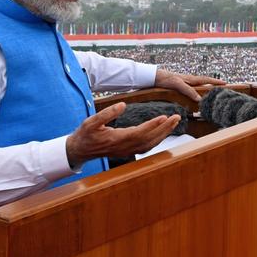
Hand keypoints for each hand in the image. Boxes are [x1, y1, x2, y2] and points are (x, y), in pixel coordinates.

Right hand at [65, 102, 180, 166]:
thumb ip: (106, 113)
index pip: (139, 132)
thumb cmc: (85, 134)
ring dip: (164, 133)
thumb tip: (122, 105)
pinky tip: (163, 132)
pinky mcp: (129, 151)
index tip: (164, 117)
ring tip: (174, 122)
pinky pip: (147, 147)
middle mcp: (125, 147)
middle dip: (165, 128)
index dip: (152, 125)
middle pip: (150, 139)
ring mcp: (128, 151)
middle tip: (176, 117)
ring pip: (150, 144)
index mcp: (117, 139)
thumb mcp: (91, 122)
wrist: (80, 150)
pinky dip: (157, 139)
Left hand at [154, 68, 223, 102]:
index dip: (216, 82)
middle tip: (222, 87)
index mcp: (191, 79)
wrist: (155, 78)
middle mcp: (190, 81)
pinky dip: (197, 92)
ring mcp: (185, 83)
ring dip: (205, 88)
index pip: (207, 80)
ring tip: (211, 93)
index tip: (225, 83)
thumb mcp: (179, 85)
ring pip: (198, 86)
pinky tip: (195, 96)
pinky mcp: (180, 86)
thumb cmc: (167, 80)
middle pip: (204, 82)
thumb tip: (200, 99)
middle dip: (213, 84)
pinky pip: (192, 89)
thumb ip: (189, 91)